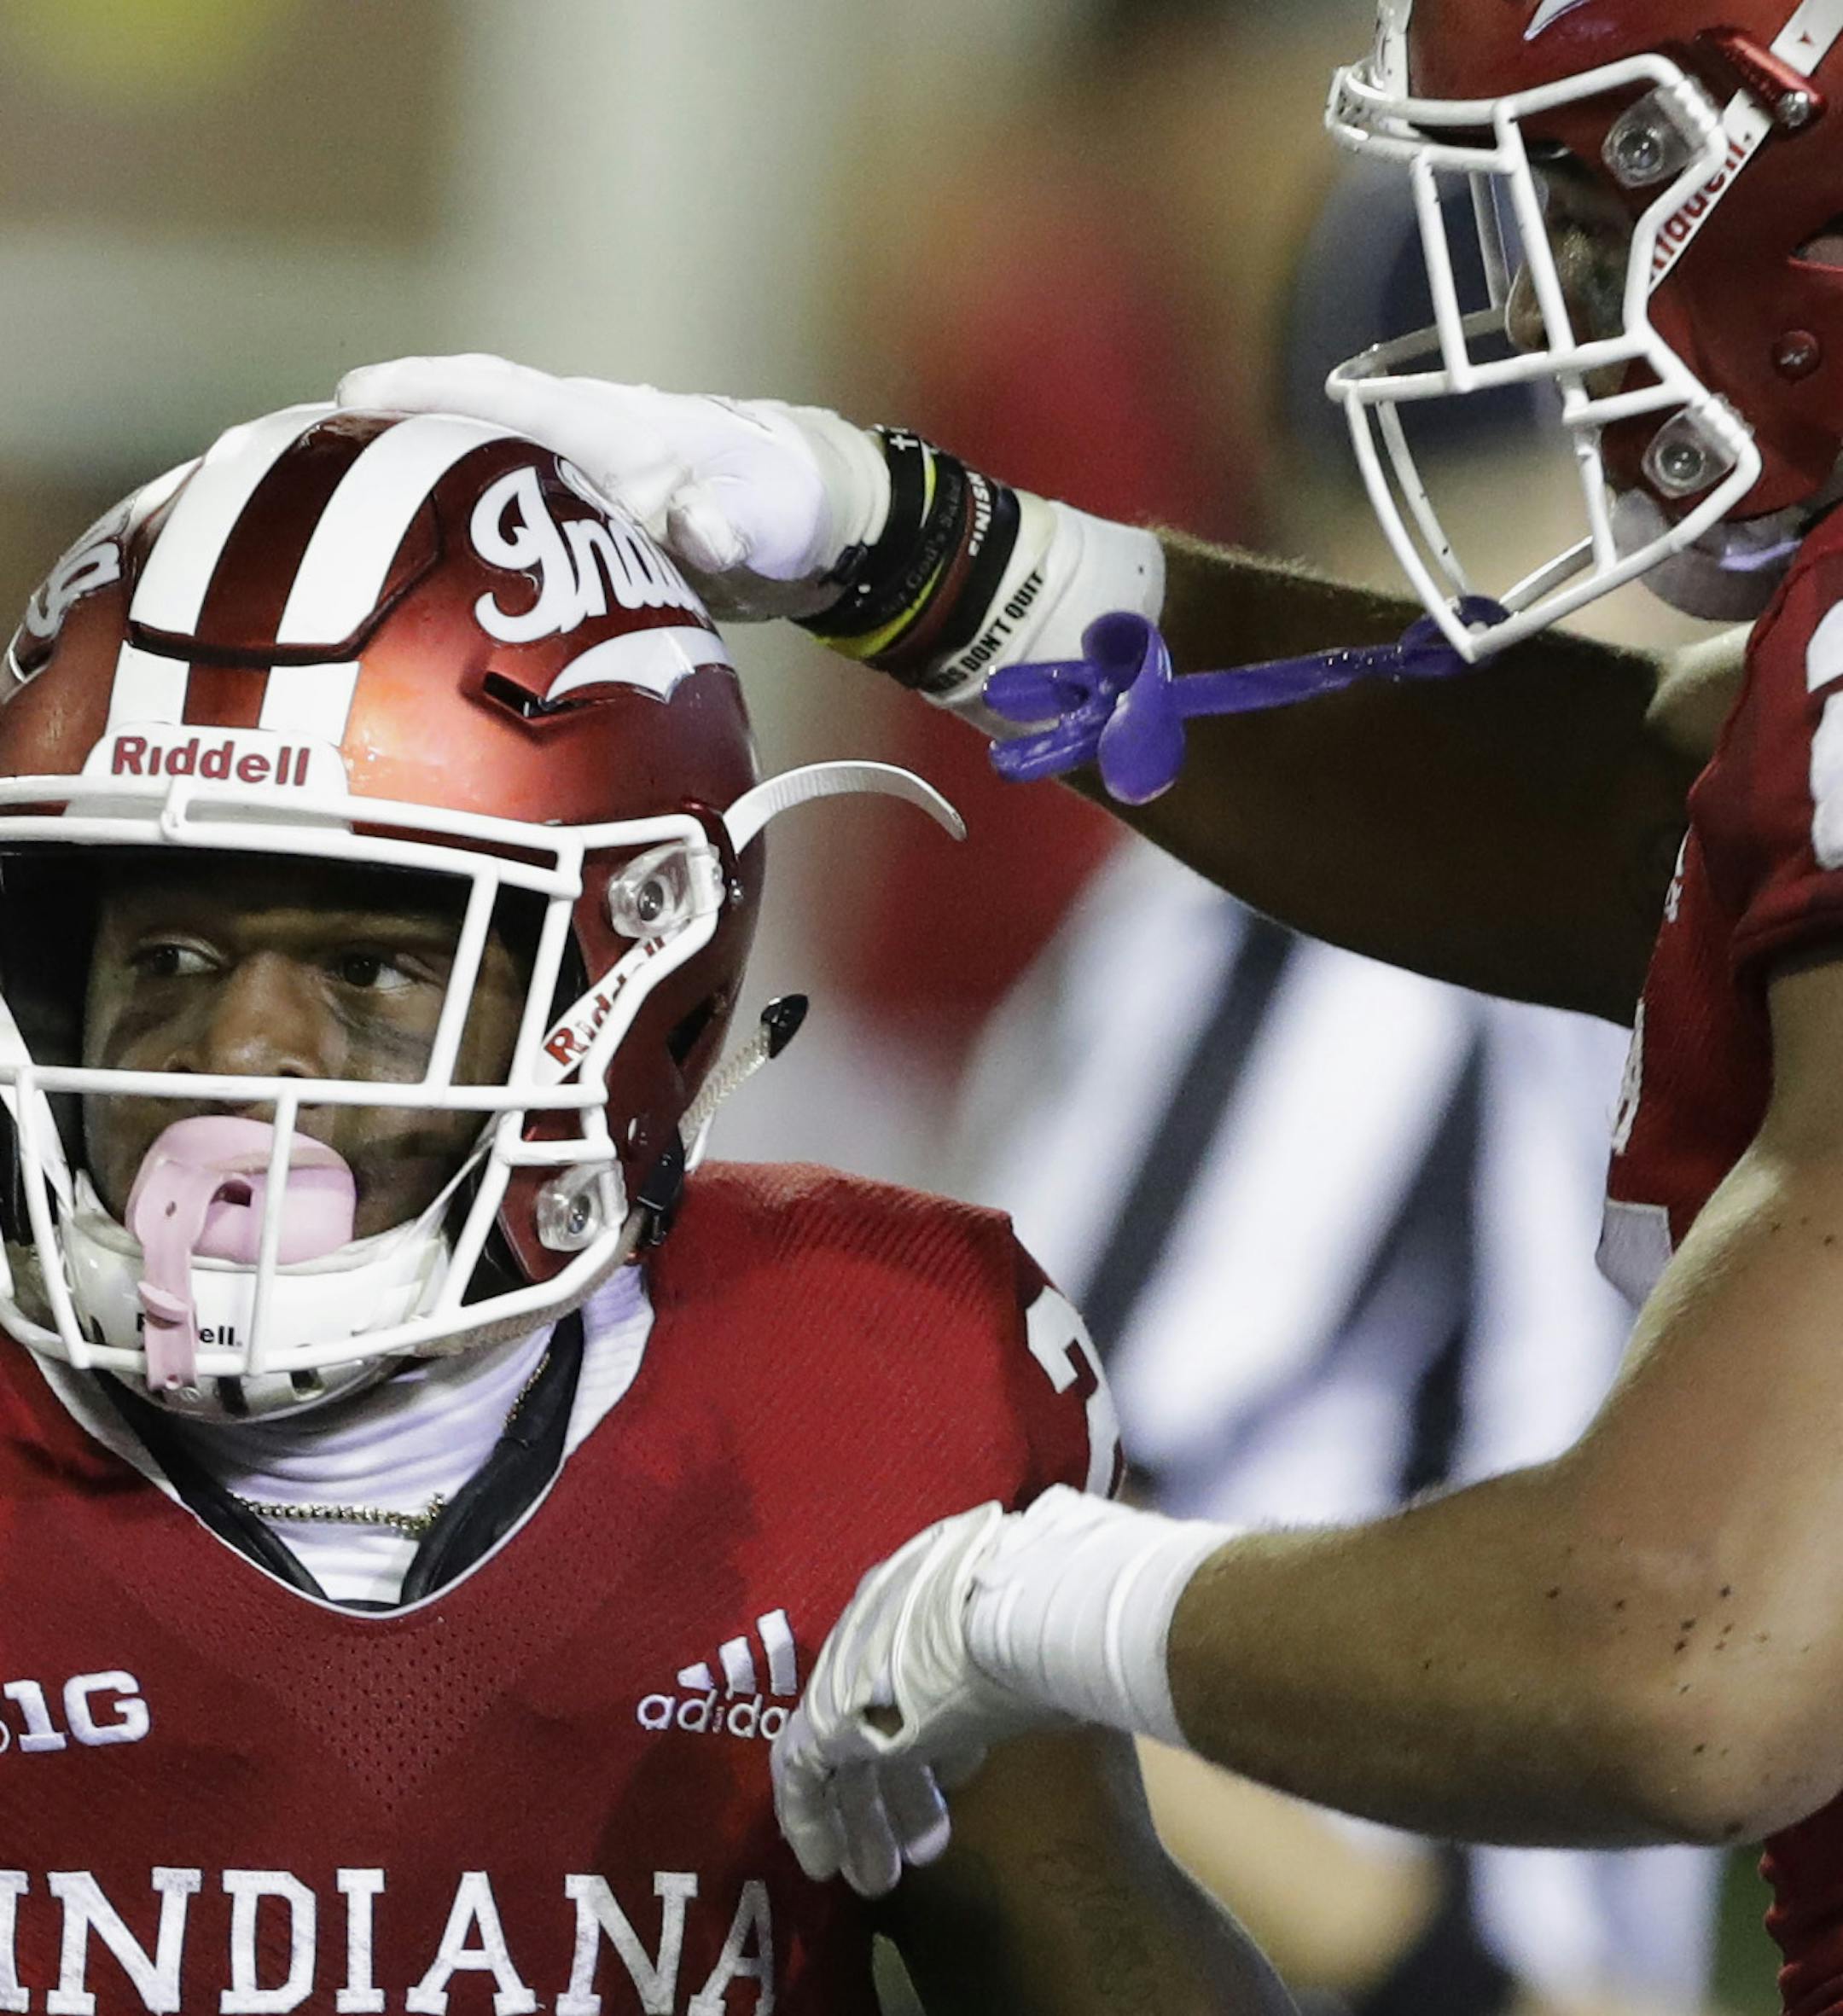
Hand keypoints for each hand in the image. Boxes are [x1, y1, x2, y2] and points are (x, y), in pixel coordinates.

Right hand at [335, 354, 888, 620]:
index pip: (512, 397)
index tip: (356, 396)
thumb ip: (725, 522)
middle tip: (286, 454)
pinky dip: (445, 526)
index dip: (434, 395)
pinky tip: (386, 561)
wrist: (808, 525)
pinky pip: (498, 517)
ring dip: (402, 483)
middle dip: (385, 434)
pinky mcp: (575, 523)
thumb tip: (698, 526)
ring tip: (308, 505)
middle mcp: (581, 444)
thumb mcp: (766, 519)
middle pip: (468, 426)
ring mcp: (573, 482)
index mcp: (617, 430)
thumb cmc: (784, 509)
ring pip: (475, 472)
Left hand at [771, 1502, 1061, 1897]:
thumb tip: (1054, 1701)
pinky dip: (812, 1820)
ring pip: (846, 1755)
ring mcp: (847, 1671)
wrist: (994, 1614)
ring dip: (867, 1820)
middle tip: (919, 1850)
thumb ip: (1018, 1665)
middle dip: (896, 1794)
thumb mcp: (1022, 1636)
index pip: (912, 1677)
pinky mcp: (822, 1718)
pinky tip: (825, 1865)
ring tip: (879, 1881)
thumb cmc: (1031, 1621)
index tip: (951, 1783)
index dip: (935, 1741)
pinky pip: (802, 1775)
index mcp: (920, 1600)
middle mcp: (875, 1630)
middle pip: (876, 1721)